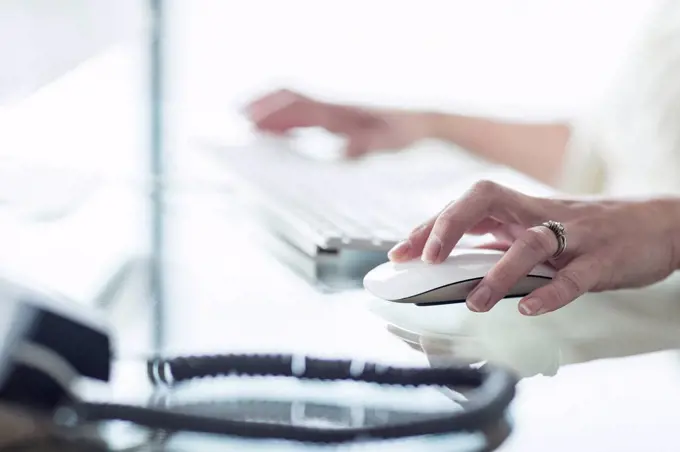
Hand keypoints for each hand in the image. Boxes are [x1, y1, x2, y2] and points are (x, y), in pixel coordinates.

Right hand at [245, 89, 429, 157]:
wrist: (419, 122)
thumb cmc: (403, 132)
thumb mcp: (387, 142)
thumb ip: (364, 145)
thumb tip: (342, 152)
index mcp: (341, 111)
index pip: (300, 107)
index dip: (274, 113)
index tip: (252, 121)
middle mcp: (334, 106)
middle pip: (291, 99)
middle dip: (264, 107)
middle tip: (239, 118)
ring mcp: (334, 109)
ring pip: (296, 103)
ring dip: (272, 110)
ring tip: (250, 123)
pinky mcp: (338, 115)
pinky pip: (305, 112)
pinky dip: (287, 119)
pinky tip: (281, 133)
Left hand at [388, 180, 679, 315]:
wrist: (658, 222)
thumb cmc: (587, 229)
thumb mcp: (536, 229)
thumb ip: (498, 241)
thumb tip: (452, 263)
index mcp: (520, 208)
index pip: (466, 205)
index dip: (430, 225)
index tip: (400, 252)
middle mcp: (540, 214)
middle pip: (486, 200)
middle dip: (449, 226)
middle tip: (426, 260)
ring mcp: (573, 234)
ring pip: (529, 242)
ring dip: (498, 272)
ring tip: (475, 302)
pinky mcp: (604, 259)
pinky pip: (575, 275)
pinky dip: (552, 292)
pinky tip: (530, 308)